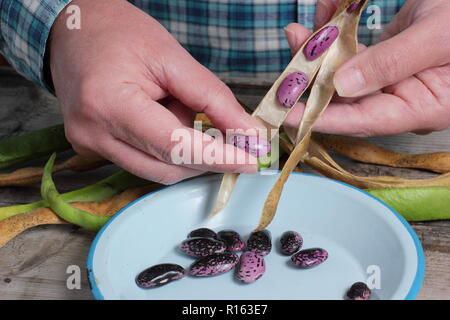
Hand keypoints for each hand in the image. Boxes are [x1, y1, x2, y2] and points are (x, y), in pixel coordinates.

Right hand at [50, 0, 262, 183]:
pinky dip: (167, 150)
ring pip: (157, 172)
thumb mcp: (172, 57)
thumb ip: (213, 99)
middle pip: (168, 167)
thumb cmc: (121, 33)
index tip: (251, 161)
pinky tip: (164, 118)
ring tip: (180, 109)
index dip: (218, 158)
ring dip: (184, 151)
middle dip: (206, 156)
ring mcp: (89, 145)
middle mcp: (94, 134)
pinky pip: (143, 163)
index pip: (174, 146)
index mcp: (110, 103)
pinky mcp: (91, 149)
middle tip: (230, 135)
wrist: (74, 30)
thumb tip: (248, 133)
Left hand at [284, 0, 449, 136]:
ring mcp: (394, 78)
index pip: (363, 121)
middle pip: (347, 97)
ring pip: (346, 72)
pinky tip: (325, 14)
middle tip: (288, 60)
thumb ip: (392, 63)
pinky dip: (340, 33)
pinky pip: (357, 49)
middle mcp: (404, 98)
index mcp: (422, 107)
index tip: (286, 114)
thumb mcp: (437, 38)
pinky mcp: (388, 57)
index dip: (322, 118)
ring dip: (322, 50)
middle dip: (313, 78)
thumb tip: (343, 85)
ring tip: (299, 31)